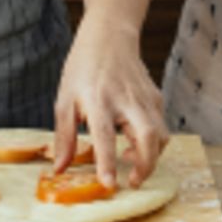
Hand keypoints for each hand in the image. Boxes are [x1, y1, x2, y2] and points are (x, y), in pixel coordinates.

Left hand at [53, 17, 168, 188]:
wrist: (109, 37)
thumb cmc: (82, 69)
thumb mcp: (64, 101)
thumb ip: (64, 138)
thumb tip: (59, 169)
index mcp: (98, 100)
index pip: (105, 136)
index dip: (107, 162)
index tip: (109, 184)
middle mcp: (126, 100)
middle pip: (148, 137)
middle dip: (146, 165)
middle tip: (132, 181)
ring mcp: (145, 98)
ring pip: (161, 135)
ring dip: (151, 156)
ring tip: (130, 159)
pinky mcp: (156, 98)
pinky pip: (161, 127)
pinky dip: (153, 142)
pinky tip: (133, 142)